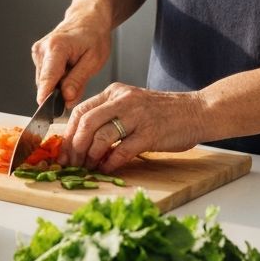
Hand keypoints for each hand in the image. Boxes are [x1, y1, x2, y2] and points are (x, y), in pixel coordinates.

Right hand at [31, 12, 111, 108]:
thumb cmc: (94, 36)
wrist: (88, 19)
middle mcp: (42, 49)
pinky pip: (45, 76)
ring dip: (58, 85)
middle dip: (59, 93)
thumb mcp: (94, 60)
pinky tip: (68, 69)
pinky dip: (56, 79)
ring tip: (75, 71)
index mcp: (56, 47)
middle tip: (78, 85)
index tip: (44, 112)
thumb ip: (78, 80)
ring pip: (44, 82)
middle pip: (45, 83)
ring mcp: (38, 52)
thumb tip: (66, 99)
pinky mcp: (38, 56)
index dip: (46, 97)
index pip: (47, 78)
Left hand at [59, 83, 203, 172]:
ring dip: (91, 156)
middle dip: (75, 147)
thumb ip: (108, 116)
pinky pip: (122, 150)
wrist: (196, 111)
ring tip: (88, 167)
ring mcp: (137, 116)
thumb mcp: (131, 104)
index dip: (68, 133)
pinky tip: (107, 169)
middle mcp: (123, 100)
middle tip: (71, 163)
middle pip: (86, 123)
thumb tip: (81, 141)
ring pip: (101, 136)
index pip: (80, 110)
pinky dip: (110, 162)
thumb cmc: (162, 112)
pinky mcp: (150, 133)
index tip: (63, 151)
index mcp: (114, 92)